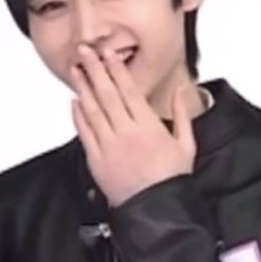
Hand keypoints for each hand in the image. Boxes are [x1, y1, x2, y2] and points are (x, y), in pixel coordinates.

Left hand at [71, 44, 196, 206]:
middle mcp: (126, 132)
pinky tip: (74, 101)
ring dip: (83, 87)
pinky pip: (84, 132)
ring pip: (92, 110)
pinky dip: (78, 115)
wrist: (155, 210)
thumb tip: (181, 91)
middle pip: (106, 93)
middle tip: (84, 51)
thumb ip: (182, 113)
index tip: (109, 53)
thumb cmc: (170, 178)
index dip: (116, 69)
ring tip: (76, 70)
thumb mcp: (186, 144)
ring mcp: (108, 145)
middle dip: (95, 69)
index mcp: (148, 126)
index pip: (128, 89)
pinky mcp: (96, 159)